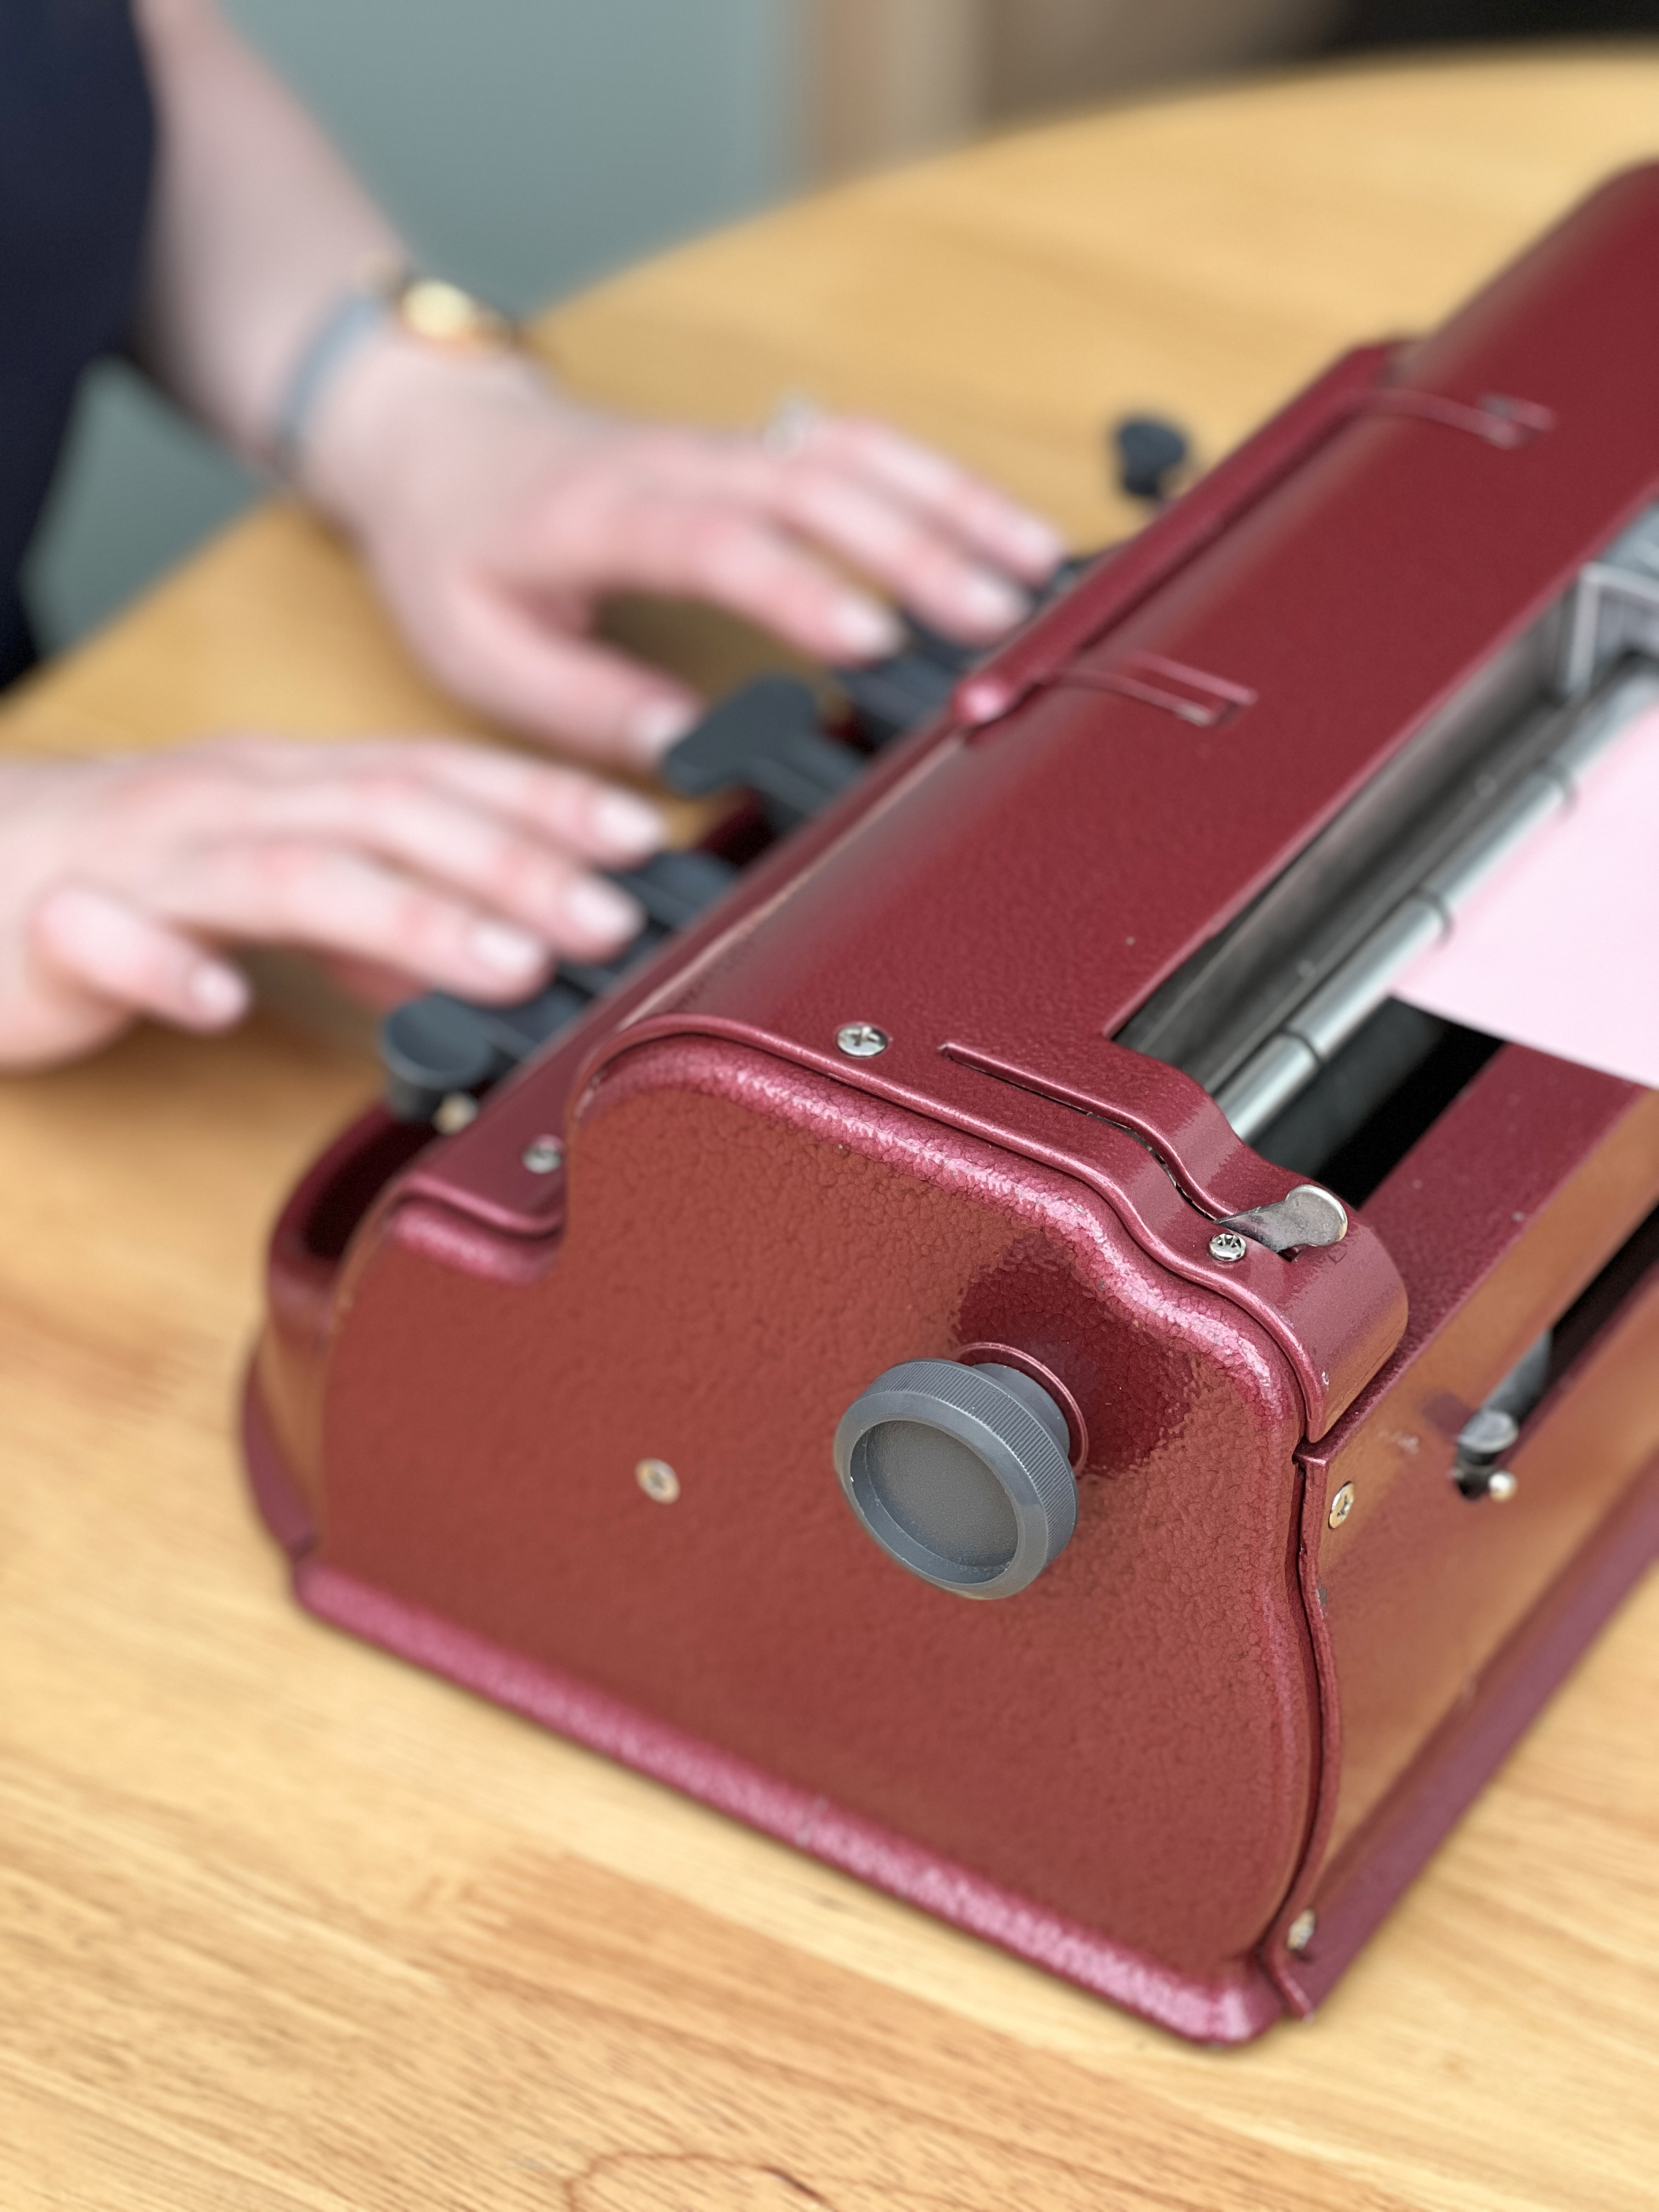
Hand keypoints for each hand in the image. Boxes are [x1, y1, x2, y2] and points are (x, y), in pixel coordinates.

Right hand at [0, 734, 664, 1069]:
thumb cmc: (109, 881)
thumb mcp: (267, 889)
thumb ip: (370, 918)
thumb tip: (483, 952)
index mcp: (281, 787)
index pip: (436, 775)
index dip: (544, 801)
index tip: (646, 836)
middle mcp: (224, 803)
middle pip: (390, 814)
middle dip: (515, 862)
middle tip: (614, 916)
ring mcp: (140, 862)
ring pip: (284, 873)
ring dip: (405, 915)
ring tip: (504, 962)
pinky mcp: (55, 932)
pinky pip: (115, 944)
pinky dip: (173, 969)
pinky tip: (226, 1001)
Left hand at [307, 346, 1067, 768]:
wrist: (434, 440)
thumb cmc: (455, 550)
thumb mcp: (480, 650)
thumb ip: (583, 704)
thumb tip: (686, 753)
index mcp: (600, 514)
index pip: (716, 538)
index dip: (799, 586)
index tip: (871, 642)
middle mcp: (676, 463)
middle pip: (814, 480)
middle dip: (916, 544)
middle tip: (994, 616)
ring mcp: (722, 447)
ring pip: (853, 449)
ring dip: (949, 500)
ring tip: (1033, 567)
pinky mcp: (752, 450)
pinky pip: (856, 447)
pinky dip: (936, 482)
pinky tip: (999, 527)